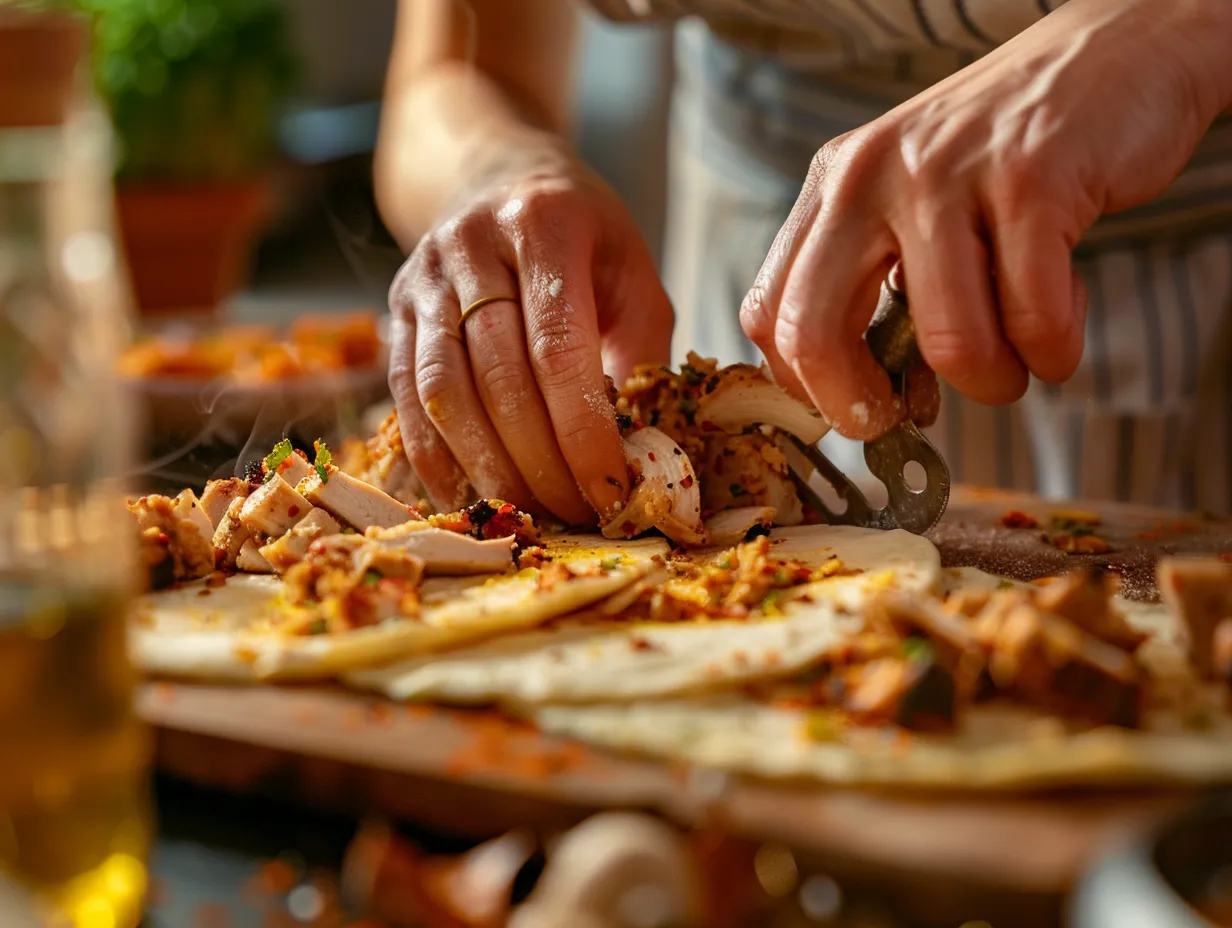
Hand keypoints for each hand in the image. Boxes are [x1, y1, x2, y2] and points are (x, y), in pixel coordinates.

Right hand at [388, 152, 672, 523]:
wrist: (500, 178)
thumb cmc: (583, 236)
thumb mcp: (633, 273)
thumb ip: (639, 350)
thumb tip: (633, 449)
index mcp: (544, 224)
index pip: (557, 347)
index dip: (582, 430)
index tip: (611, 490)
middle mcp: (472, 244)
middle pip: (498, 376)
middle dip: (540, 461)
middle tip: (577, 514)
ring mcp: (424, 276)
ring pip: (444, 391)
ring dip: (488, 466)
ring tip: (531, 512)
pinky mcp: (396, 308)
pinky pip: (405, 395)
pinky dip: (435, 455)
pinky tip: (468, 494)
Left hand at [741, 0, 1231, 439]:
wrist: (1115, 55)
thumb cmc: (1007, 160)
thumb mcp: (913, 209)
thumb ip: (881, 294)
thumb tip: (873, 409)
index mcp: (833, 188)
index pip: (769, 312)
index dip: (805, 386)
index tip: (854, 412)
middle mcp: (872, 176)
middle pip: (814, 333)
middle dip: (862, 406)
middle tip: (908, 419)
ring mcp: (948, 174)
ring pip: (949, 342)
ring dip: (994, 381)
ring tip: (1022, 360)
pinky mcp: (1032, 179)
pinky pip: (1034, 318)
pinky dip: (1054, 350)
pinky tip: (1061, 328)